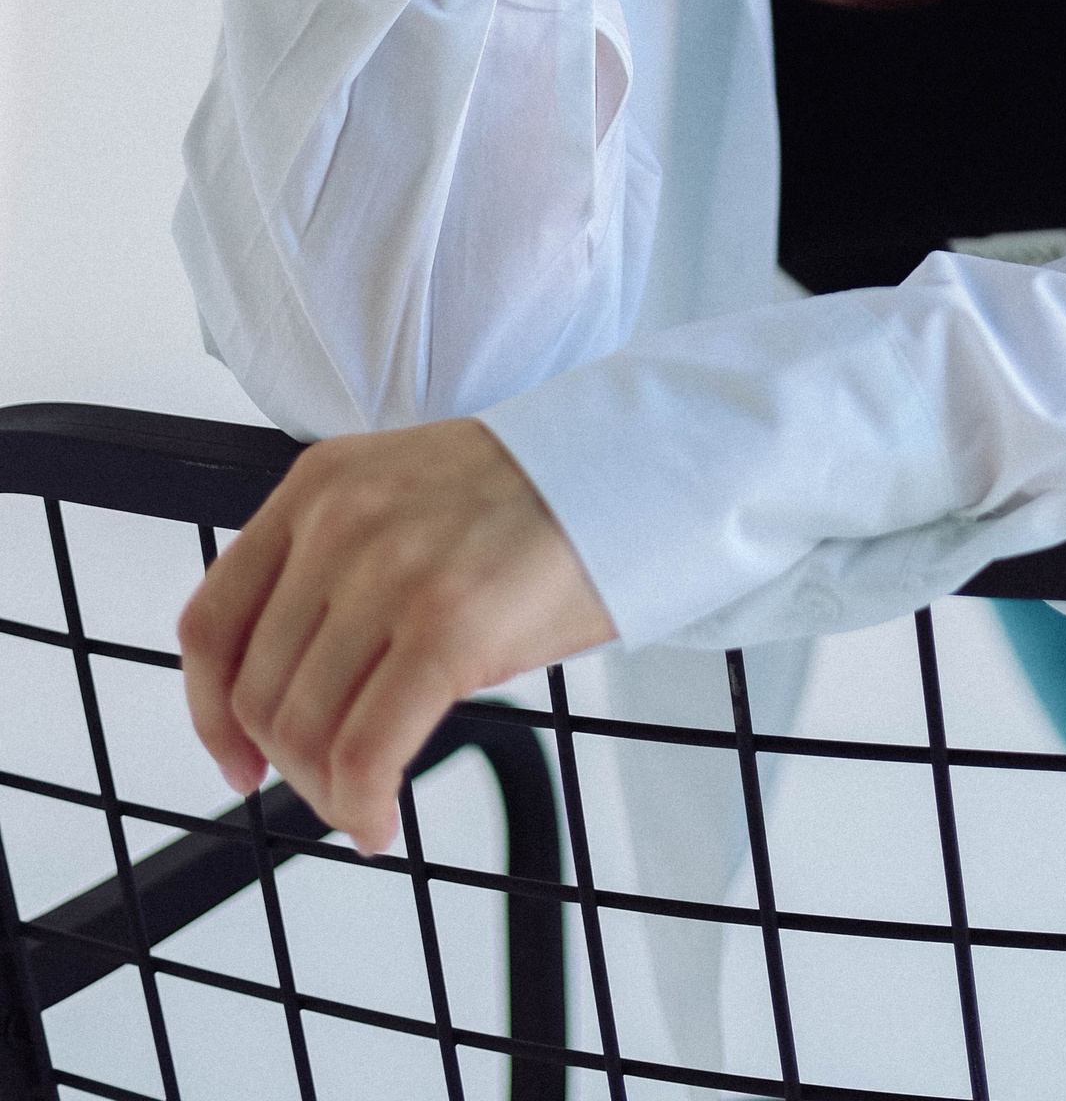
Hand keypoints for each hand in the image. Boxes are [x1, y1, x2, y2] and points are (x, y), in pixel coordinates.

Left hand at [177, 419, 613, 853]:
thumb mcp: (400, 494)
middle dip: (288, 763)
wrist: (631, 469)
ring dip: (327, 792)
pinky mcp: (446, 627)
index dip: (209, 712)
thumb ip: (333, 563)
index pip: (211, 621)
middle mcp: (339, 524)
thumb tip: (291, 683)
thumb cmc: (529, 499)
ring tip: (364, 803)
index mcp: (317, 486)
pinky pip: (367, 752)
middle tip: (331, 787)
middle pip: (259, 690)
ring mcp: (390, 573)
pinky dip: (361, 807)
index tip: (237, 757)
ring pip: (305, 728)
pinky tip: (381, 821)